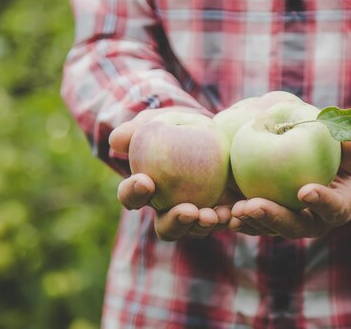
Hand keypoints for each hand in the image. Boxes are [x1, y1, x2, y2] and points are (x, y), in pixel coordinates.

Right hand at [109, 107, 230, 240]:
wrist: (212, 128)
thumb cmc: (176, 124)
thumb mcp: (157, 120)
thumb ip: (136, 129)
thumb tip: (117, 140)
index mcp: (146, 190)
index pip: (132, 197)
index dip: (134, 193)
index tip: (145, 181)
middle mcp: (168, 209)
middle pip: (166, 227)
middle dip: (175, 222)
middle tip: (187, 210)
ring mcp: (196, 214)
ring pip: (195, 229)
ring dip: (202, 225)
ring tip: (212, 214)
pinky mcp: (221, 210)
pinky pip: (223, 221)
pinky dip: (228, 219)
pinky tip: (234, 211)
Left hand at [227, 140, 350, 237]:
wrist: (327, 176)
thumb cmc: (340, 161)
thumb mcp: (349, 154)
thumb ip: (349, 148)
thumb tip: (349, 139)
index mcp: (338, 209)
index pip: (332, 208)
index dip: (321, 201)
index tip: (305, 191)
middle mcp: (314, 223)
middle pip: (294, 227)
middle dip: (273, 217)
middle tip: (253, 206)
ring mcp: (291, 225)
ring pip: (270, 230)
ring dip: (252, 221)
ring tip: (235, 210)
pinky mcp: (271, 222)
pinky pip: (255, 225)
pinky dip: (240, 221)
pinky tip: (225, 214)